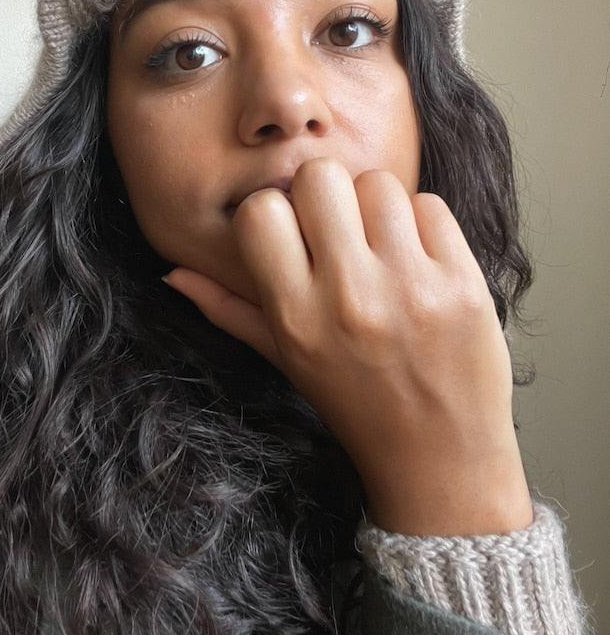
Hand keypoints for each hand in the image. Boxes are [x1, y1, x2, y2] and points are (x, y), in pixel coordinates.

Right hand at [164, 158, 532, 536]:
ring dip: (378, 207)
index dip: (276, 211)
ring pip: (379, 182)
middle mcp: (348, 297)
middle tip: (341, 229)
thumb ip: (230, 311)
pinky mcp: (462, 284)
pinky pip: (430, 205)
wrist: (441, 458)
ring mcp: (410, 287)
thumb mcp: (286, 360)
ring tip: (384, 248)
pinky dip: (423, 224)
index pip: (261, 210)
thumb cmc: (357, 403)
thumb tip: (173, 272)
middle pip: (320, 176)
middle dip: (326, 193)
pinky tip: (420, 260)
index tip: (295, 232)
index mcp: (296, 316)